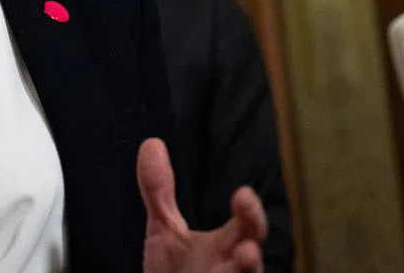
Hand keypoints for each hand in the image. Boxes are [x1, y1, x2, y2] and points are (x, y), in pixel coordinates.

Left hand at [138, 138, 265, 272]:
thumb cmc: (176, 271)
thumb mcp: (164, 229)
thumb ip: (159, 190)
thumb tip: (151, 144)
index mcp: (227, 245)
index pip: (246, 224)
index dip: (248, 212)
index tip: (243, 195)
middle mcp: (234, 270)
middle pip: (252, 264)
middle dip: (252, 256)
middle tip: (246, 247)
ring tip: (242, 259)